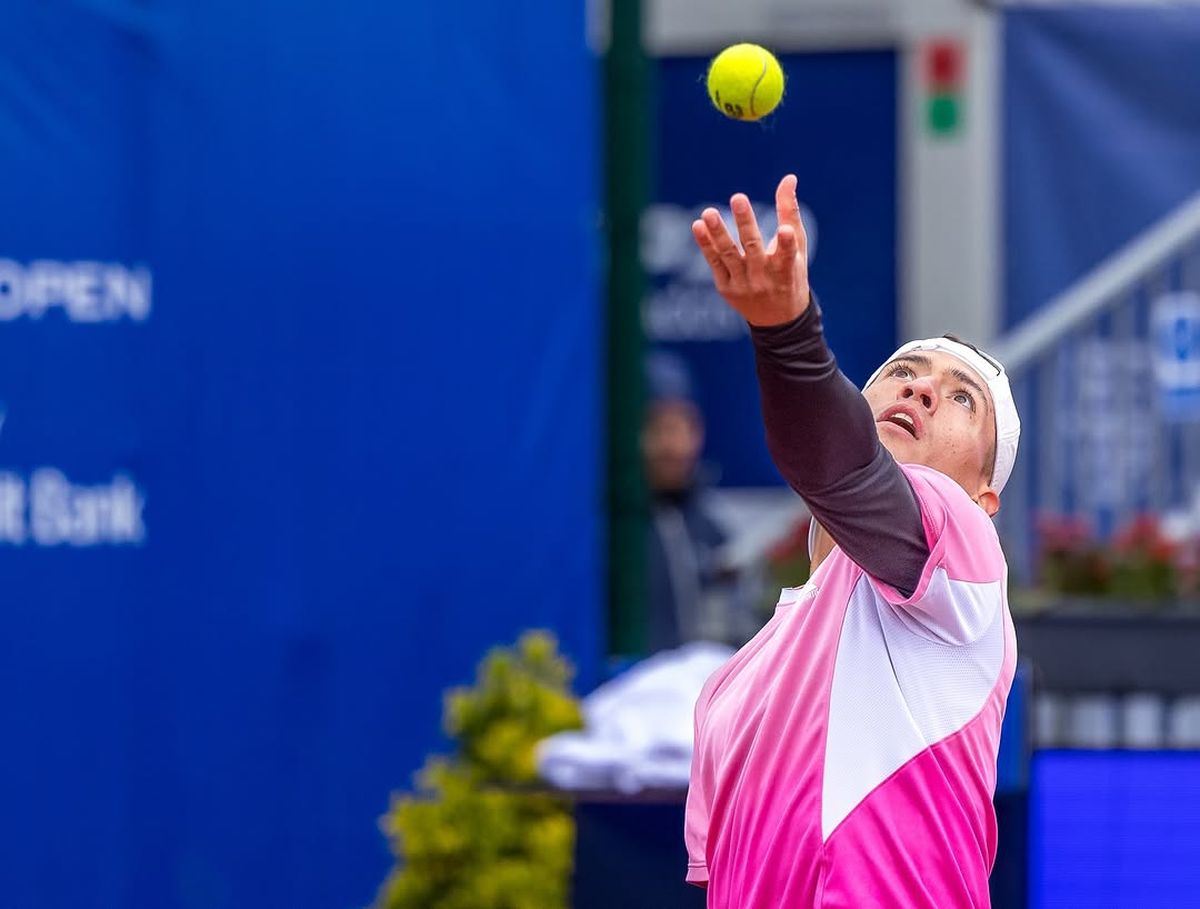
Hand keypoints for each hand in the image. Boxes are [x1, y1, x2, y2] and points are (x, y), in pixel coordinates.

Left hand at [691, 174, 810, 327]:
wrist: (777, 319)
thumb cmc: (791, 274)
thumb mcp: (798, 247)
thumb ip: (790, 212)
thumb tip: (788, 177)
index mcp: (787, 269)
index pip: (787, 255)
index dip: (787, 243)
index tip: (786, 231)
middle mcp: (764, 278)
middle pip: (753, 247)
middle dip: (745, 222)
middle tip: (738, 197)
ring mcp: (743, 284)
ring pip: (729, 255)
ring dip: (718, 233)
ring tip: (708, 212)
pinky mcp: (726, 288)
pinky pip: (714, 263)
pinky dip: (706, 245)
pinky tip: (698, 226)